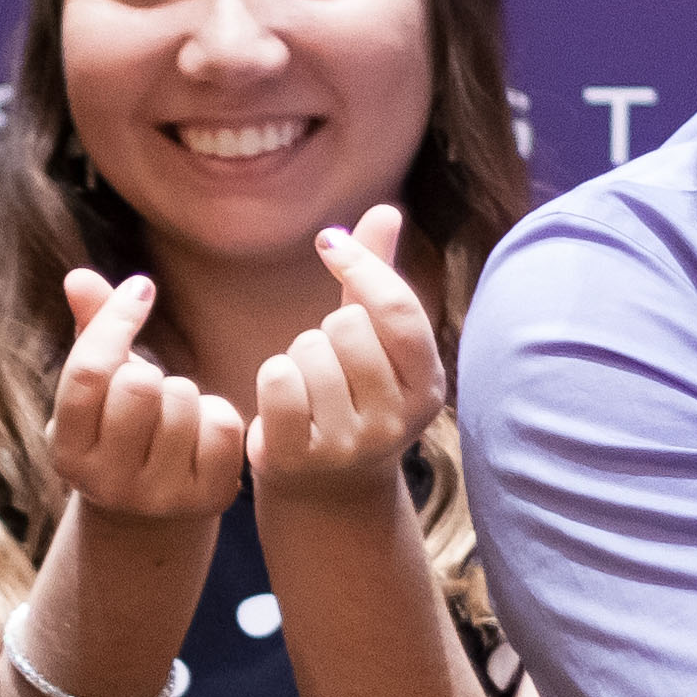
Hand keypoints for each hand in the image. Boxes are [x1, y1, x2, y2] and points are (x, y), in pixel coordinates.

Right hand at [42, 271, 245, 521]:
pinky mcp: (206, 499)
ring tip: (175, 414)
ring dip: (185, 392)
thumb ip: (90, 331)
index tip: (141, 289)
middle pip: (139, 384)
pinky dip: (219, 413)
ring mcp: (156, 496)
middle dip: (151, 370)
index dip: (116, 320)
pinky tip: (203, 431)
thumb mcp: (99, 389)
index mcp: (66, 449)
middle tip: (151, 387)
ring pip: (184, 400)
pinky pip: (223, 425)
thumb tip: (78, 276)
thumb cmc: (120, 430)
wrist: (152, 515)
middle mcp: (105, 481)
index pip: (88, 372)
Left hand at [250, 205, 445, 503]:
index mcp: (426, 384)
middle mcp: (397, 419)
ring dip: (296, 357)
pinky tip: (281, 402)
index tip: (327, 243)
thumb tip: (386, 209)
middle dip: (324, 330)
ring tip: (308, 389)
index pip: (395, 307)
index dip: (360, 265)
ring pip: (306, 351)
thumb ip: (379, 276)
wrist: (324, 487)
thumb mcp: (374, 342)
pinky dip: (270, 378)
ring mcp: (350, 443)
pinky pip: (277, 381)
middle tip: (327, 363)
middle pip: (344, 326)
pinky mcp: (299, 457)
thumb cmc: (350, 396)